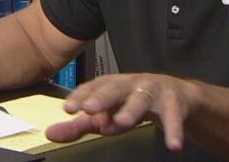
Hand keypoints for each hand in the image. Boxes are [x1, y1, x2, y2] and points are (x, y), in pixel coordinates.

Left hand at [44, 73, 197, 150]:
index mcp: (113, 84)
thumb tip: (50, 134)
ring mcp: (154, 90)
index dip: (81, 95)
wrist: (178, 97)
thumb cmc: (133, 105)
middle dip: (102, 97)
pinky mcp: (175, 102)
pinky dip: (174, 129)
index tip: (67, 108)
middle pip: (115, 88)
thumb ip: (79, 126)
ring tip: (122, 123)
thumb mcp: (107, 115)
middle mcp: (132, 83)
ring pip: (142, 98)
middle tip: (88, 109)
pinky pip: (174, 116)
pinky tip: (172, 145)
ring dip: (131, 109)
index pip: (94, 86)